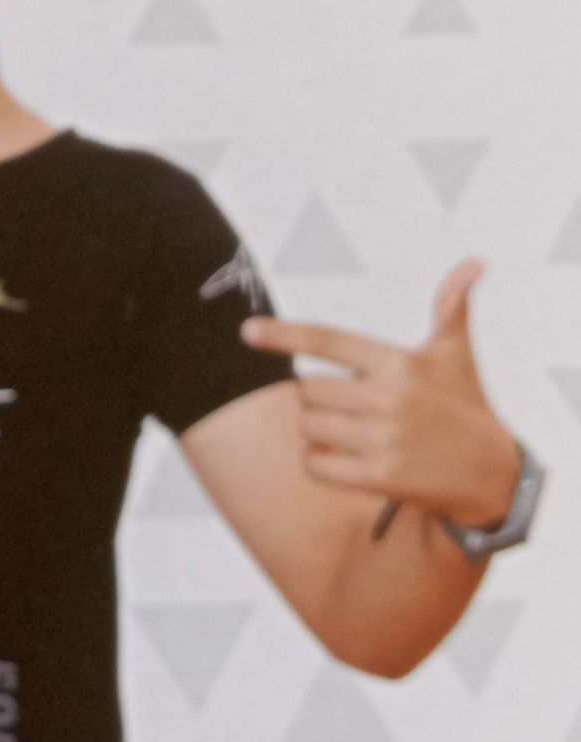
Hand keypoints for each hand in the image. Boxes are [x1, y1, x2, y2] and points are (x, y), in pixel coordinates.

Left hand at [238, 258, 520, 528]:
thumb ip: (451, 307)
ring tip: (352, 431)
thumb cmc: (466, 404)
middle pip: (306, 391)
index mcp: (400, 362)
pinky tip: (343, 457)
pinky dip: (317, 460)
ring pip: (307, 426)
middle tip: (350, 405)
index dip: (285, 334)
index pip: (329, 341)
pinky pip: (314, 463)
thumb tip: (473, 263)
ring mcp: (383, 439)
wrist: (495, 473)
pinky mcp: (379, 477)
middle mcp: (390, 398)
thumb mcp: (457, 354)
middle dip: (317, 398)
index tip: (247, 330)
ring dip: (316, 429)